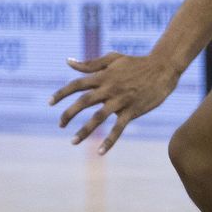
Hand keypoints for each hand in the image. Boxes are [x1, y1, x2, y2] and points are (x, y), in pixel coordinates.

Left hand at [50, 52, 178, 153]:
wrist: (162, 68)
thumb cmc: (136, 62)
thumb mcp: (112, 58)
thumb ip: (90, 63)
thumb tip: (68, 62)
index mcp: (102, 76)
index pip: (76, 84)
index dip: (61, 93)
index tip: (49, 103)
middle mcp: (109, 88)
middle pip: (83, 102)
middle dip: (69, 114)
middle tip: (60, 125)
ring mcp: (120, 100)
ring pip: (98, 117)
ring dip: (84, 130)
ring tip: (73, 142)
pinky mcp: (132, 111)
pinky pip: (118, 128)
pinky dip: (109, 141)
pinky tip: (99, 152)